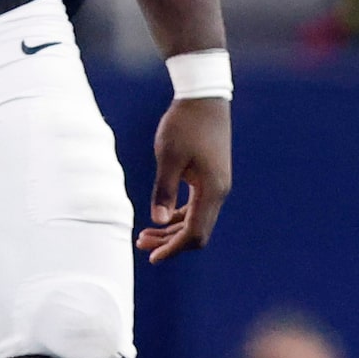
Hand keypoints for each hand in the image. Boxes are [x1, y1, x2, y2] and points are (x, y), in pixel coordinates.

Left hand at [139, 94, 229, 261]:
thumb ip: (163, 190)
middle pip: (196, 231)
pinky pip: (195, 206)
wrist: (203, 98)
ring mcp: (216, 185)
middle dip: (169, 242)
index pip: (195, 233)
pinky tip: (160, 216)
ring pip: (195, 219)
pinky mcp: (210, 177)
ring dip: (171, 229)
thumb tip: (155, 220)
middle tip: (140, 243)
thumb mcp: (168, 157)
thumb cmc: (184, 125)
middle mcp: (218, 192)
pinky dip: (178, 215)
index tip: (151, 258)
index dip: (173, 248)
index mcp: (211, 190)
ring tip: (144, 235)